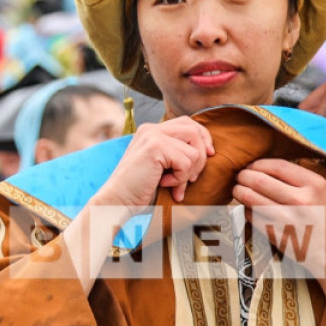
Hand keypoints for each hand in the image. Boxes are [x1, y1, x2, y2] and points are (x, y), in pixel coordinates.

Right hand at [89, 117, 212, 209]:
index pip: (188, 123)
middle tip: (190, 178)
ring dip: (188, 172)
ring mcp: (152, 136)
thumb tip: (208, 151)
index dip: (203, 139)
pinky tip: (164, 184)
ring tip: (173, 185)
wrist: (116, 202)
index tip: (208, 156)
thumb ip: (177, 153)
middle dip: (200, 157)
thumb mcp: (162, 167)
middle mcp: (151, 128)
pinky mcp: (154, 147)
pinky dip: (180, 178)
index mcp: (152, 130)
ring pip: (193, 149)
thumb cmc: (140, 190)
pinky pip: (186, 161)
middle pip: (194, 130)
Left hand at [233, 158, 325, 319]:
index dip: (259, 164)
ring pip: (253, 199)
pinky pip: (254, 218)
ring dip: (240, 192)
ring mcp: (289, 219)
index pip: (278, 166)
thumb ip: (297, 179)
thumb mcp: (320, 192)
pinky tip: (248, 209)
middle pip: (261, 180)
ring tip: (238, 190)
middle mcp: (302, 200)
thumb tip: (264, 168)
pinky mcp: (278, 236)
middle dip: (244, 176)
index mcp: (314, 185)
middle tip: (240, 177)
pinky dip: (247, 211)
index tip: (252, 166)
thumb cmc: (325, 221)